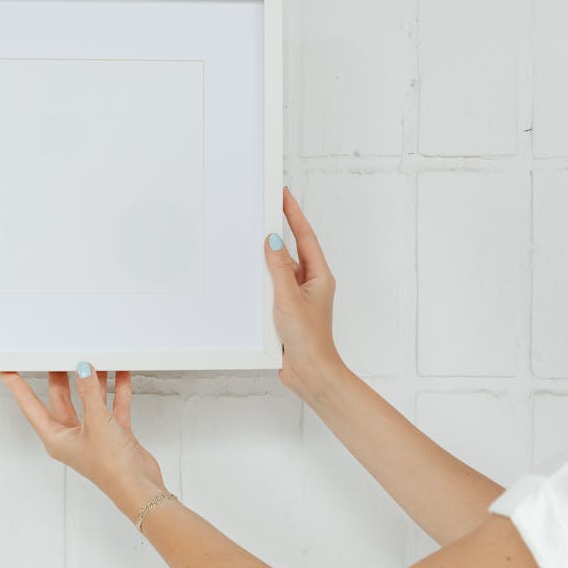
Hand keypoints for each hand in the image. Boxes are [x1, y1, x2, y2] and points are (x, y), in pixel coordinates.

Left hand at [0, 365, 166, 520]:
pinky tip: (120, 374)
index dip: (18, 386)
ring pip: (88, 400)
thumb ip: (89, 392)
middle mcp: (72, 435)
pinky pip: (111, 405)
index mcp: (56, 438)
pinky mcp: (113, 433)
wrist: (139, 487)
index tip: (9, 369)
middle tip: (58, 355)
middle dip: (61, 376)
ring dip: (92, 381)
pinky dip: (116, 390)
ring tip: (94, 358)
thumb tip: (83, 370)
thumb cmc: (111, 468)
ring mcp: (93, 434)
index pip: (31, 406)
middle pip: (61, 398)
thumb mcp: (97, 422)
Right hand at [264, 186, 345, 398]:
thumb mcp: (289, 297)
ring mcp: (298, 297)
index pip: (304, 237)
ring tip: (252, 235)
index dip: (294, 214)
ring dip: (267, 256)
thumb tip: (272, 241)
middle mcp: (310, 283)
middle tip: (266, 207)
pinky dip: (261, 279)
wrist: (310, 372)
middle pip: (293, 249)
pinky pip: (272, 286)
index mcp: (319, 276)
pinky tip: (248, 275)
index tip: (284, 195)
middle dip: (280, 229)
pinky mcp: (286, 310)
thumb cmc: (309, 339)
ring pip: (280, 269)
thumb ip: (278, 268)